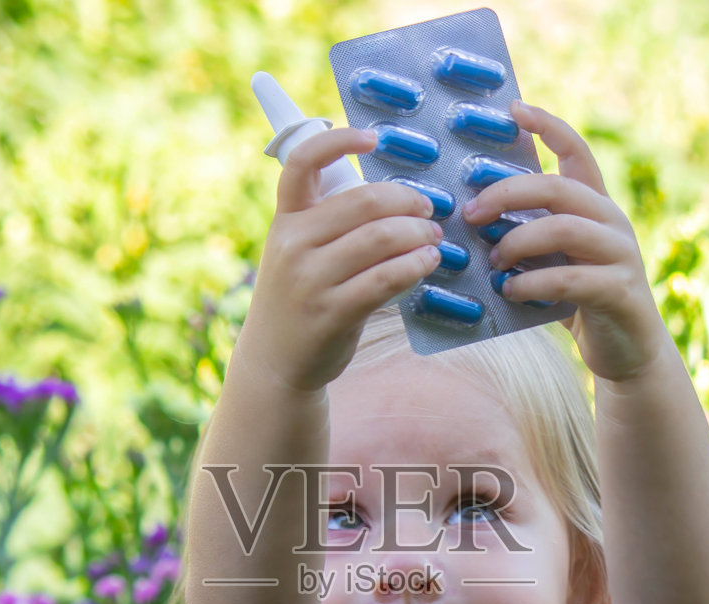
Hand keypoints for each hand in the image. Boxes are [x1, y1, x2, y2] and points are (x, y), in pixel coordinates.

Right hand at [238, 126, 444, 393]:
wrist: (274, 360)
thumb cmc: (298, 298)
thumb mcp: (295, 252)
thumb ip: (327, 222)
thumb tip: (393, 197)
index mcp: (285, 220)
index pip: (302, 163)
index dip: (338, 140)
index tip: (373, 138)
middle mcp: (292, 244)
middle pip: (363, 202)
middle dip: (407, 200)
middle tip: (428, 211)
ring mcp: (310, 280)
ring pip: (381, 238)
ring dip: (418, 234)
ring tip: (433, 240)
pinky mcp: (332, 312)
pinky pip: (386, 277)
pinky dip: (415, 265)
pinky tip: (428, 262)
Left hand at [461, 99, 670, 381]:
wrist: (627, 353)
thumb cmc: (579, 303)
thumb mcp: (551, 261)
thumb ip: (527, 238)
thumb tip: (470, 221)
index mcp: (595, 206)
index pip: (576, 152)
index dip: (548, 126)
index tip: (514, 109)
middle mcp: (612, 221)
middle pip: (559, 188)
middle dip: (508, 194)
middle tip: (471, 214)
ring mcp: (621, 255)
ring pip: (566, 228)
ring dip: (518, 241)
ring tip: (492, 262)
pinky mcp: (619, 292)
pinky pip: (570, 278)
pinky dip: (533, 283)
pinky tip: (508, 292)